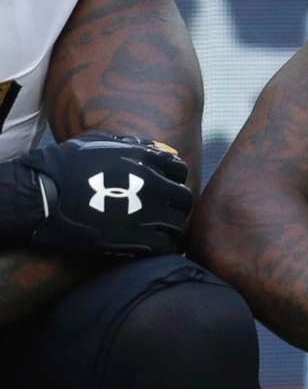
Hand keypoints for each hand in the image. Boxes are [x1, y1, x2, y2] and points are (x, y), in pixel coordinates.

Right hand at [0, 135, 192, 257]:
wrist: (42, 195)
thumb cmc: (64, 166)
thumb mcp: (98, 143)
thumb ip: (131, 144)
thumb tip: (157, 148)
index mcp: (145, 160)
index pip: (179, 169)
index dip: (174, 178)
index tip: (166, 185)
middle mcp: (153, 185)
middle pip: (183, 198)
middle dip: (176, 203)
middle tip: (165, 209)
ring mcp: (146, 213)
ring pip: (177, 223)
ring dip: (170, 226)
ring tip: (158, 228)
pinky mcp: (135, 238)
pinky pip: (165, 245)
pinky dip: (163, 245)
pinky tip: (152, 244)